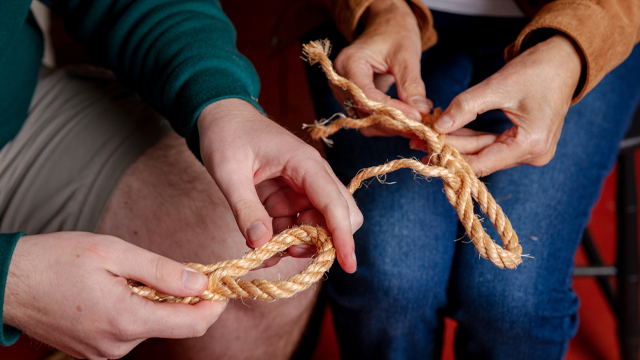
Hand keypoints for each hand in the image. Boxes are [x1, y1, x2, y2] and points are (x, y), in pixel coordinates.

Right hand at [3, 232, 224, 358]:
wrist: (8, 282)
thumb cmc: (56, 260)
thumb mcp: (114, 253)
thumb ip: (162, 271)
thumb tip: (201, 283)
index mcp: (126, 320)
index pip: (192, 325)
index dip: (214, 305)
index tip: (221, 283)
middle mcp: (118, 345)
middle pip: (174, 325)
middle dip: (186, 299)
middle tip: (184, 269)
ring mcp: (105, 353)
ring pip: (153, 327)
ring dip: (158, 303)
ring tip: (134, 276)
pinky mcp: (96, 351)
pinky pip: (132, 331)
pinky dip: (139, 311)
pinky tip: (121, 290)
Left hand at [197, 99, 361, 272]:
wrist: (221, 118)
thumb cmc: (226, 135)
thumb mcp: (229, 172)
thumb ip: (245, 208)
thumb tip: (260, 244)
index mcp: (305, 164)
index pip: (335, 203)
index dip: (343, 235)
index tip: (348, 264)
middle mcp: (312, 177)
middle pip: (341, 215)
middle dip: (323, 241)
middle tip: (289, 252)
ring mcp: (302, 189)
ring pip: (320, 225)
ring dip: (300, 244)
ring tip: (265, 251)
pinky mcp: (290, 198)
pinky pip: (297, 227)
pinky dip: (284, 242)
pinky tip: (260, 245)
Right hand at [332, 0, 430, 136]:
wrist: (385, 26)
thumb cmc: (394, 33)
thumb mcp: (406, 55)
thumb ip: (412, 84)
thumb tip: (421, 112)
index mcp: (349, 63)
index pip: (366, 96)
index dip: (391, 111)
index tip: (417, 117)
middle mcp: (340, 81)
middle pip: (363, 113)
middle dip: (393, 123)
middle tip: (421, 126)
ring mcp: (344, 93)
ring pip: (366, 121)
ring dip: (392, 127)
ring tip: (418, 122)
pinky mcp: (354, 100)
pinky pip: (369, 119)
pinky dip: (390, 123)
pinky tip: (410, 117)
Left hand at [419, 34, 581, 176]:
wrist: (565, 61)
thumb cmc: (538, 70)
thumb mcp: (498, 86)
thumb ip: (466, 106)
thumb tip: (438, 126)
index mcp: (531, 145)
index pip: (481, 162)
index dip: (451, 157)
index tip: (425, 149)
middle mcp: (534, 155)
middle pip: (481, 159)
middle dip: (449, 149)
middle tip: (417, 142)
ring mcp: (531, 152)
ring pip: (484, 152)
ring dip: (457, 144)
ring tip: (426, 138)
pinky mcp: (525, 144)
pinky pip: (492, 145)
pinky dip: (471, 138)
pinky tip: (448, 134)